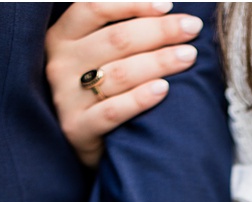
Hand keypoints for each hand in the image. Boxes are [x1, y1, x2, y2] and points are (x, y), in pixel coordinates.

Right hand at [44, 1, 202, 166]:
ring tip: (188, 56)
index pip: (94, 8)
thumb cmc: (98, 84)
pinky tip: (163, 89)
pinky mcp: (76, 128)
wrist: (82, 138)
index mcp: (62, 36)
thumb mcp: (97, 50)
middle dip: (161, 31)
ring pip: (119, 73)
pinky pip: (113, 110)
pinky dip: (140, 98)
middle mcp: (59, 64)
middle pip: (116, 39)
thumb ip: (119, 26)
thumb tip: (164, 7)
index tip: (168, 5)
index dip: (133, 3)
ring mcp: (65, 98)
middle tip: (192, 29)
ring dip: (160, 62)